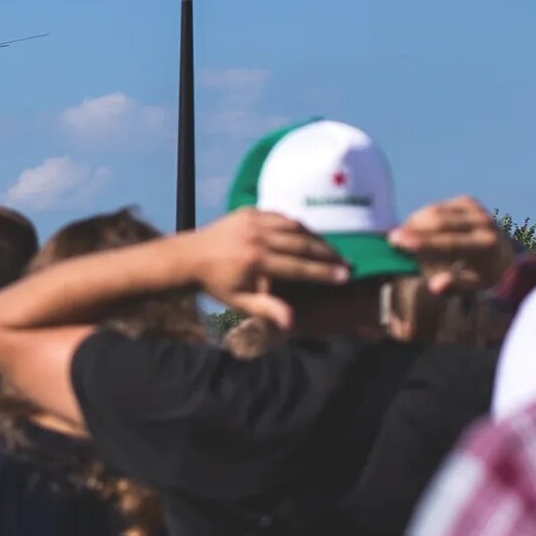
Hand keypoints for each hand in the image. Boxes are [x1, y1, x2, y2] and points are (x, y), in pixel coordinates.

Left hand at [187, 209, 349, 327]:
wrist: (189, 257)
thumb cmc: (218, 285)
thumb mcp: (240, 302)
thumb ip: (268, 309)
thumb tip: (292, 323)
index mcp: (255, 262)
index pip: (298, 267)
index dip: (323, 273)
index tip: (345, 276)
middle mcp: (257, 238)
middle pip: (301, 244)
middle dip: (326, 253)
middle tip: (345, 261)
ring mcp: (253, 221)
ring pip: (294, 227)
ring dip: (315, 237)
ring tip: (330, 249)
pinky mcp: (249, 211)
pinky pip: (281, 216)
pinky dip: (296, 225)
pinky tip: (307, 234)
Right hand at [390, 195, 516, 294]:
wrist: (502, 253)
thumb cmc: (479, 274)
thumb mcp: (471, 287)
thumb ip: (453, 287)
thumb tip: (435, 286)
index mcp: (487, 246)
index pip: (450, 243)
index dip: (423, 242)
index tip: (398, 242)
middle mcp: (485, 223)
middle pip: (440, 223)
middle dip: (413, 229)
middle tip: (392, 239)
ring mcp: (477, 209)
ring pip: (435, 211)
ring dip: (415, 223)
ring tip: (405, 239)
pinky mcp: (468, 202)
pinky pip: (437, 207)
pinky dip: (422, 218)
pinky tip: (417, 231)